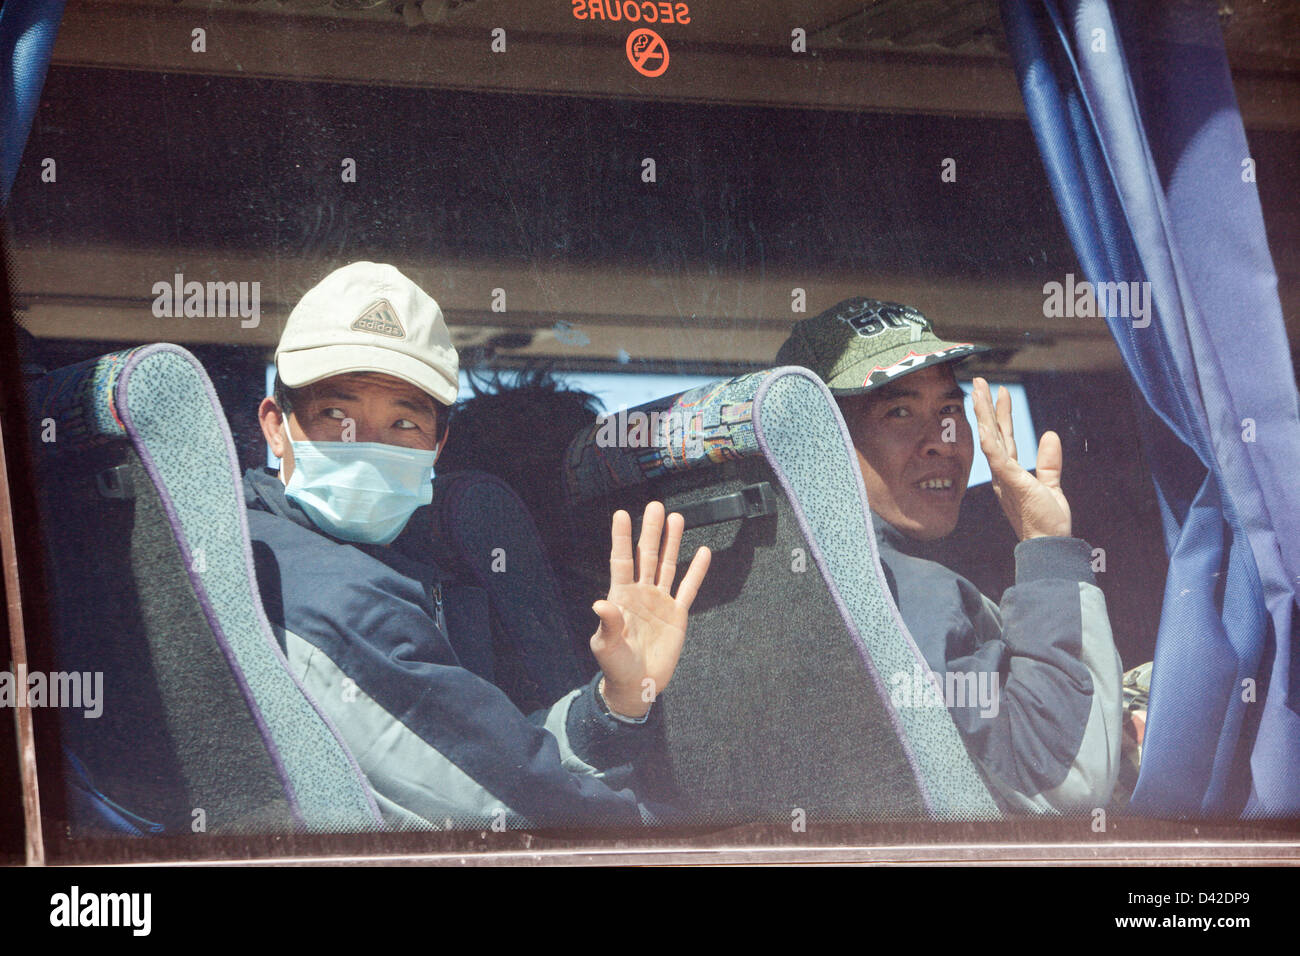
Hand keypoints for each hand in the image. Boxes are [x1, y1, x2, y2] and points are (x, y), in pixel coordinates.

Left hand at [590, 502, 710, 718]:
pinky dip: (696, 571)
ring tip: (676, 518)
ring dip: (672, 542)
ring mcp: (660, 602)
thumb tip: (600, 602)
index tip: (622, 514)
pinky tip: (703, 552)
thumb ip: (607, 623)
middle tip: (656, 506)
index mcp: (621, 596)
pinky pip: (688, 589)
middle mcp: (641, 593)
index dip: (622, 538)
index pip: (622, 561)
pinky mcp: (677, 615)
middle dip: (651, 531)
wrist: (637, 685)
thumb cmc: (616, 666)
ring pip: (668, 565)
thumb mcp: (606, 645)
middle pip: (647, 556)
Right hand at [971, 377, 1070, 540]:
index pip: (1004, 438)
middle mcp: (1001, 473)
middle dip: (986, 406)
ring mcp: (1003, 476)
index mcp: (1010, 473)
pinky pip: (997, 456)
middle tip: (980, 382)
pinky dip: (990, 439)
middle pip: (992, 433)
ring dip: (984, 414)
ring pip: (990, 439)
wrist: (1048, 545)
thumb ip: (1049, 462)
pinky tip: (985, 423)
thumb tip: (1049, 435)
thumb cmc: (1048, 522)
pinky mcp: (1010, 481)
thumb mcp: (1051, 485)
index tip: (1000, 393)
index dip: (1001, 415)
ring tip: (979, 390)